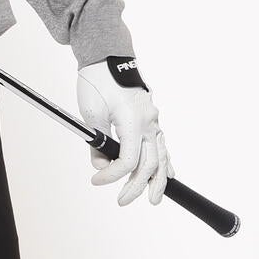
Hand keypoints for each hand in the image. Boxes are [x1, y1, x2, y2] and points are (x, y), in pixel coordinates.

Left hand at [76, 59, 173, 206]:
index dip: (112, 175)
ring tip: (153, 199)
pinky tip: (169, 176)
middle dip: (137, 186)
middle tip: (122, 201)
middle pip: (149, 164)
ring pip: (162, 157)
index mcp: (133, 121)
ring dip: (158, 180)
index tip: (96, 181)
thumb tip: (100, 166)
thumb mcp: (90, 113)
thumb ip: (97, 142)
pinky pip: (163, 145)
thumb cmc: (97, 81)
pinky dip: (166, 162)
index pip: (128, 160)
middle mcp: (149, 122)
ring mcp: (154, 120)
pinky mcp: (152, 119)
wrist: (108, 56)